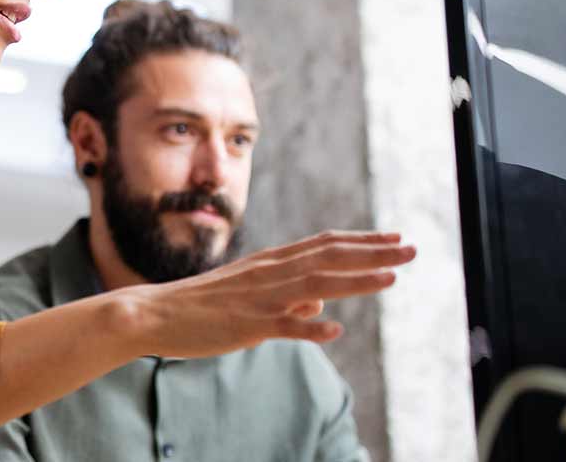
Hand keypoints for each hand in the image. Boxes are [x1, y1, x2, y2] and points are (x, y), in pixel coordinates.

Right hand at [119, 230, 415, 358]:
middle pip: (330, 257)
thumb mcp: (249, 293)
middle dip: (373, 253)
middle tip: (412, 249)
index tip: (395, 237)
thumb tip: (321, 300)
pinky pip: (283, 325)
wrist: (153, 313)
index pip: (324, 244)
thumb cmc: (202, 305)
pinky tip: (335, 328)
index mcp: (270, 262)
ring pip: (315, 283)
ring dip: (356, 281)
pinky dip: (310, 324)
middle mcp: (270, 273)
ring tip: (392, 279)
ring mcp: (259, 298)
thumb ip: (288, 294)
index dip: (361, 241)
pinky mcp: (246, 324)